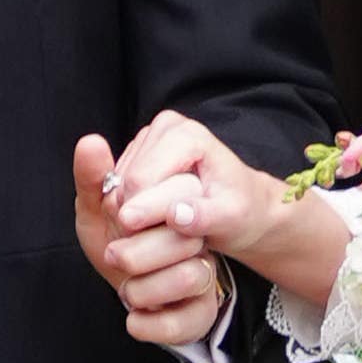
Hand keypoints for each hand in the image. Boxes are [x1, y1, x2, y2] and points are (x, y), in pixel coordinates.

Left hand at [72, 132, 223, 345]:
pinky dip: (149, 325)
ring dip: (141, 290)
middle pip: (185, 236)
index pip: (175, 194)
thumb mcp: (98, 209)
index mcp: (178, 202)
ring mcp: (204, 274)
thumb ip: (93, 178)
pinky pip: (184, 321)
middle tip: (114, 255)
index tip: (116, 219)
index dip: (134, 210)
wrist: (131, 288)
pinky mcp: (202, 313)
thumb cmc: (117, 241)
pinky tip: (132, 319)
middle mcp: (198, 236)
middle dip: (136, 252)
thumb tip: (90, 141)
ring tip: (124, 288)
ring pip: (189, 276)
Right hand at [107, 108, 291, 268]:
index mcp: (187, 135)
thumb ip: (204, 217)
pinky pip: (117, 188)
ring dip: (134, 213)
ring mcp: (150, 137)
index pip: (141, 181)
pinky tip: (156, 218)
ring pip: (117, 187)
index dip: (146, 215)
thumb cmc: (240, 210)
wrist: (244, 203)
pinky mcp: (139, 152)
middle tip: (168, 232)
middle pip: (125, 182)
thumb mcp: (232, 219)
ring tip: (166, 225)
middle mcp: (165, 127)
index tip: (164, 235)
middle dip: (139, 215)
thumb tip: (176, 215)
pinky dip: (131, 208)